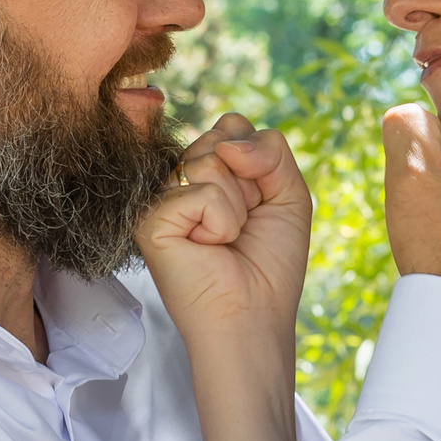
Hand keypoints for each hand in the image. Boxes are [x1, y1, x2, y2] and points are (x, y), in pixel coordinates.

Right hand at [134, 114, 311, 354]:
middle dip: (249, 183)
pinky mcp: (150, 219)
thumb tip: (228, 143)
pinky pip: (203, 192)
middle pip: (221, 138)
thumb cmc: (269, 265)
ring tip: (226, 239)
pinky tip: (209, 247)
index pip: (232, 125)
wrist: (253, 315)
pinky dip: (222, 223)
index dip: (259, 161)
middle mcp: (180, 181)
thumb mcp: (290, 195)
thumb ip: (271, 149)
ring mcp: (161, 198)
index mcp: (208, 172)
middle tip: (242, 226)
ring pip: (211, 161)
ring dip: (237, 207)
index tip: (258, 204)